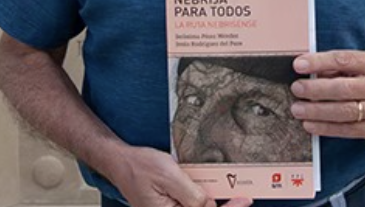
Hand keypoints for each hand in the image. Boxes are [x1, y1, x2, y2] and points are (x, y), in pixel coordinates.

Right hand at [109, 146, 252, 206]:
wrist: (121, 162)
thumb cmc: (139, 166)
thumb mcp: (169, 175)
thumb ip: (192, 195)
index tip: (244, 201)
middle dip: (221, 206)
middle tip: (242, 199)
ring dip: (211, 203)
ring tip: (229, 194)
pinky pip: (190, 205)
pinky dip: (202, 199)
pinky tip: (209, 191)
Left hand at [289, 50, 364, 142]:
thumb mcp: (358, 66)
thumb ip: (335, 67)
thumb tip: (305, 69)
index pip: (344, 60)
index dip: (319, 62)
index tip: (299, 65)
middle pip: (344, 88)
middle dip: (316, 89)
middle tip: (297, 88)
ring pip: (345, 111)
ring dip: (317, 111)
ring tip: (298, 109)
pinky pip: (348, 130)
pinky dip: (326, 128)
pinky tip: (310, 124)